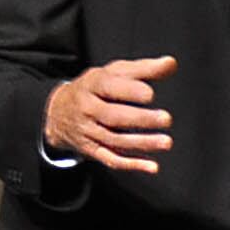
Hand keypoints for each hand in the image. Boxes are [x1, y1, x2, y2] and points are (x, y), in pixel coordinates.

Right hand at [44, 56, 177, 173]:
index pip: (110, 87)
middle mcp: (88, 108)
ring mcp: (88, 131)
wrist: (58, 112)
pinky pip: (111, 159)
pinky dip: (131, 164)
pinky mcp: (92, 150)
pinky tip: (152, 166)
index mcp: (93, 84)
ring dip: (142, 143)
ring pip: (115, 140)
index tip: (150, 94)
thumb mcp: (114, 72)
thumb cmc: (95, 88)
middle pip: (113, 116)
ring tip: (166, 142)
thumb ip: (144, 69)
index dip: (130, 91)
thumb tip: (171, 63)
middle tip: (166, 119)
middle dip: (140, 119)